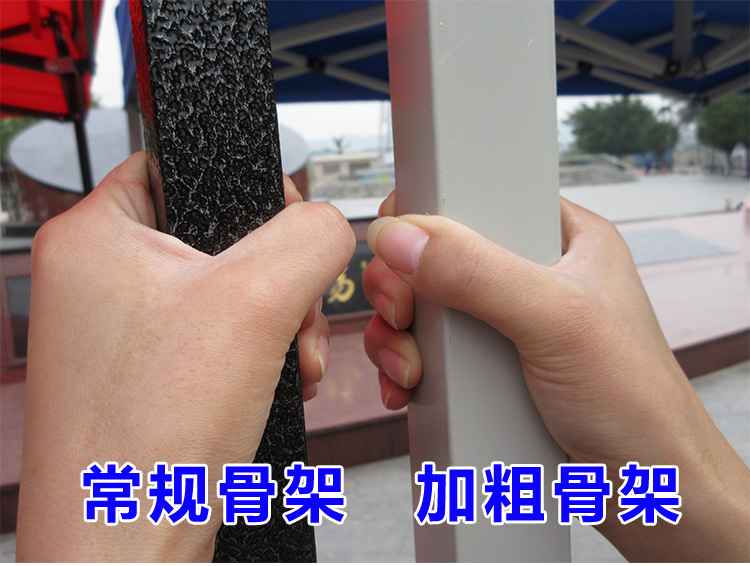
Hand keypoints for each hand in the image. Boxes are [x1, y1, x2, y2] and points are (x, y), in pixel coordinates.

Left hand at [17, 152, 354, 560]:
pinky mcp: (146, 375)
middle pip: (220, 236)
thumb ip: (310, 238)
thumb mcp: (255, 306)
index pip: (180, 164)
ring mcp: (121, 332)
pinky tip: (273, 385)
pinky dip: (258, 357)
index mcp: (95, 238)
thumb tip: (335, 222)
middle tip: (295, 316)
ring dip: (278, 324)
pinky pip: (218, 339)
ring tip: (290, 362)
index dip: (249, 189)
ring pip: (228, 292)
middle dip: (280, 280)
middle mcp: (99, 282)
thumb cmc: (146, 444)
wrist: (125, 553)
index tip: (283, 225)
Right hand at [363, 192, 748, 560]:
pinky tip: (409, 386)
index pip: (480, 198)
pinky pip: (429, 352)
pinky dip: (407, 367)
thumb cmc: (637, 404)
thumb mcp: (556, 322)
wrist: (649, 493)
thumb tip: (402, 237)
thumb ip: (477, 273)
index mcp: (561, 239)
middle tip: (402, 314)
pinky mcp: (489, 368)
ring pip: (427, 308)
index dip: (430, 214)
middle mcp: (529, 276)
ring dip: (400, 336)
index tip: (398, 244)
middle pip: (438, 256)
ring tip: (410, 367)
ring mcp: (506, 325)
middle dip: (405, 288)